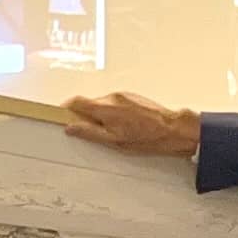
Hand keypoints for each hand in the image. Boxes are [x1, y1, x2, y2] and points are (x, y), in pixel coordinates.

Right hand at [62, 92, 200, 156]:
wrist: (173, 129)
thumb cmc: (146, 138)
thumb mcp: (114, 142)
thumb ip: (90, 132)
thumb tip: (70, 127)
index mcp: (105, 108)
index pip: (76, 102)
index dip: (67, 109)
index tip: (64, 118)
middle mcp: (112, 97)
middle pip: (89, 103)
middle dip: (86, 116)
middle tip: (91, 132)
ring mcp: (123, 95)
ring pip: (102, 104)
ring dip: (101, 116)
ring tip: (113, 131)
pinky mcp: (132, 97)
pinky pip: (115, 103)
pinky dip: (113, 113)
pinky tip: (124, 126)